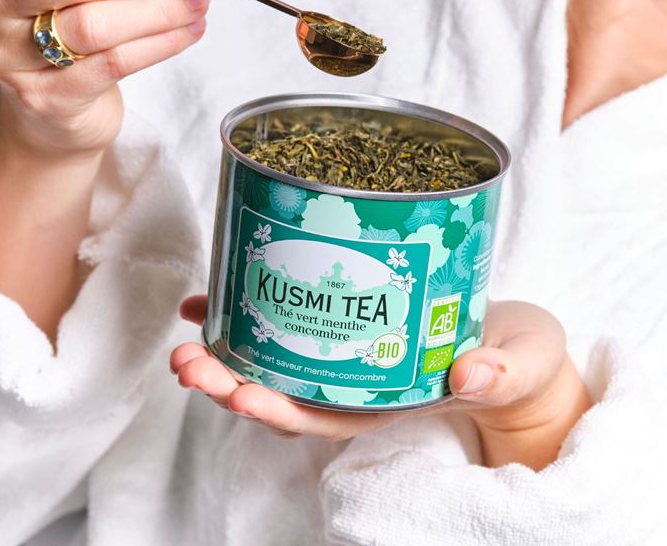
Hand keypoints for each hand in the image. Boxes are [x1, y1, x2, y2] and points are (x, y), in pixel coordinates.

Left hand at [171, 298, 590, 469]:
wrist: (518, 344)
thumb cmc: (521, 360)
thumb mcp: (522, 365)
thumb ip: (501, 373)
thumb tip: (468, 375)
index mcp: (393, 400)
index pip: (324, 418)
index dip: (278, 411)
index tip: (238, 395)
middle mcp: (362, 381)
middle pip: (284, 392)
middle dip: (230, 380)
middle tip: (186, 359)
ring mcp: (353, 352)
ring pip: (279, 359)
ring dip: (229, 345)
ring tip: (190, 319)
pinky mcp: (353, 320)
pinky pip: (295, 321)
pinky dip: (253, 309)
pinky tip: (222, 291)